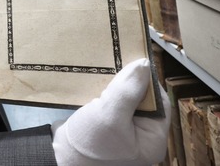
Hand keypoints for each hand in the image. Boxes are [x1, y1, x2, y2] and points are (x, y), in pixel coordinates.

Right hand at [51, 58, 170, 165]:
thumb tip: (144, 63)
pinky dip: (107, 95)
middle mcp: (142, 138)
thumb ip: (128, 90)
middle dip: (130, 85)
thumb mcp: (109, 114)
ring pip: (128, 101)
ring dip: (117, 89)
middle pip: (145, 101)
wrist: (59, 157)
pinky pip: (114, 106)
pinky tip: (98, 88)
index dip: (147, 83)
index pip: (160, 103)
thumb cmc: (88, 142)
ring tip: (106, 78)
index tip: (131, 67)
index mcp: (152, 140)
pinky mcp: (109, 128)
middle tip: (115, 71)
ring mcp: (126, 133)